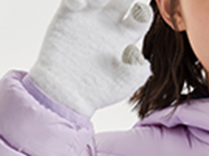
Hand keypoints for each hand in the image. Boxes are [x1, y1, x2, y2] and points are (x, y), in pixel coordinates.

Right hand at [29, 0, 153, 116]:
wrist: (65, 94)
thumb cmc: (96, 93)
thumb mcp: (124, 84)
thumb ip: (139, 71)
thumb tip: (142, 57)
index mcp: (125, 39)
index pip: (141, 16)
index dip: (144, 12)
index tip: (140, 14)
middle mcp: (108, 25)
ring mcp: (88, 18)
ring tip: (97, 2)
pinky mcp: (67, 15)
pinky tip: (78, 6)